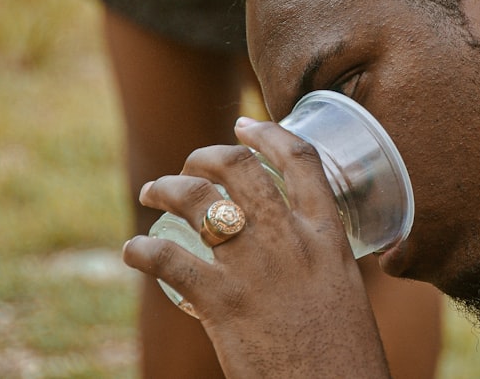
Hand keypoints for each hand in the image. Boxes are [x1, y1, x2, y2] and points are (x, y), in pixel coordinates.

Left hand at [122, 119, 388, 378]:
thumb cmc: (345, 355)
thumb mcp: (342, 291)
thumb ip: (317, 264)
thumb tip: (295, 256)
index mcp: (328, 235)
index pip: (301, 160)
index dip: (269, 133)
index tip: (246, 124)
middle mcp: (291, 240)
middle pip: (241, 167)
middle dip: (207, 155)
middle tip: (191, 164)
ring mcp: (254, 267)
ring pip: (199, 200)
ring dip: (167, 187)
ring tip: (153, 191)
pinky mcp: (220, 302)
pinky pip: (167, 259)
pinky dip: (142, 249)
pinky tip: (133, 251)